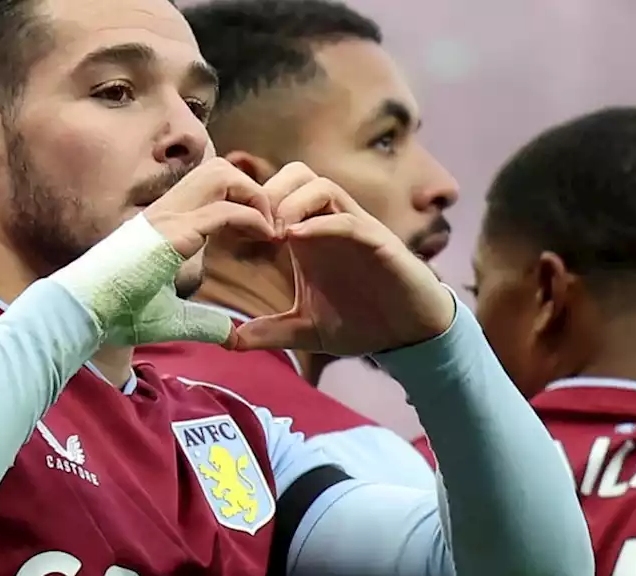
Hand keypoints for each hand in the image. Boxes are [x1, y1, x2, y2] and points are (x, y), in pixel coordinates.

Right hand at [51, 158, 276, 346]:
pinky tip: (266, 236)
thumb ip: (203, 322)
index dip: (241, 200)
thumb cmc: (115, 315)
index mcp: (162, 224)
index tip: (263, 231)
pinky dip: (252, 217)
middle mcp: (165, 211)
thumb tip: (230, 336)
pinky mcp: (172, 233)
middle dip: (252, 188)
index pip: (208, 189)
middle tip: (271, 222)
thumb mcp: (171, 318)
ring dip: (254, 195)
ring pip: (222, 175)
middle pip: (218, 169)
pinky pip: (223, 210)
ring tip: (270, 225)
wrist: (82, 315)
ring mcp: (167, 217)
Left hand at [230, 162, 454, 354]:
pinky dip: (321, 223)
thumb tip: (230, 341)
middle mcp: (330, 223)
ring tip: (273, 232)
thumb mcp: (306, 330)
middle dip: (268, 192)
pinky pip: (348, 219)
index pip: (277, 194)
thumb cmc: (362, 323)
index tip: (227, 232)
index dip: (249, 204)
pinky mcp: (379, 241)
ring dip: (292, 201)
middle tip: (250, 226)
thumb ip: (270, 331)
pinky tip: (295, 239)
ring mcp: (355, 228)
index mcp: (309, 235)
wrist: (409, 335)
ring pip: (321, 185)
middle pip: (296, 175)